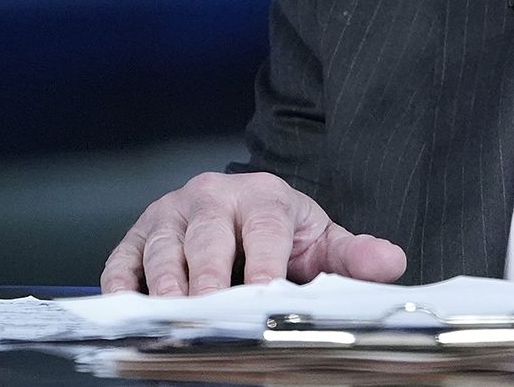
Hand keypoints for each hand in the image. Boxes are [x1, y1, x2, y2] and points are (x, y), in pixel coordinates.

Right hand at [100, 171, 406, 295]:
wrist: (244, 206)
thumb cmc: (283, 232)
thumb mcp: (321, 240)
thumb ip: (354, 255)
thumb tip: (391, 263)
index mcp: (263, 197)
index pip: (264, 227)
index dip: (264, 261)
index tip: (264, 293)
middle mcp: (212, 198)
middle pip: (207, 236)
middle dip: (208, 276)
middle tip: (210, 311)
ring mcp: (170, 215)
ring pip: (164, 247)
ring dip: (166, 283)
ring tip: (173, 316)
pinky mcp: (137, 236)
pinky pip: (122, 259)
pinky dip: (123, 284)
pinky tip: (132, 308)